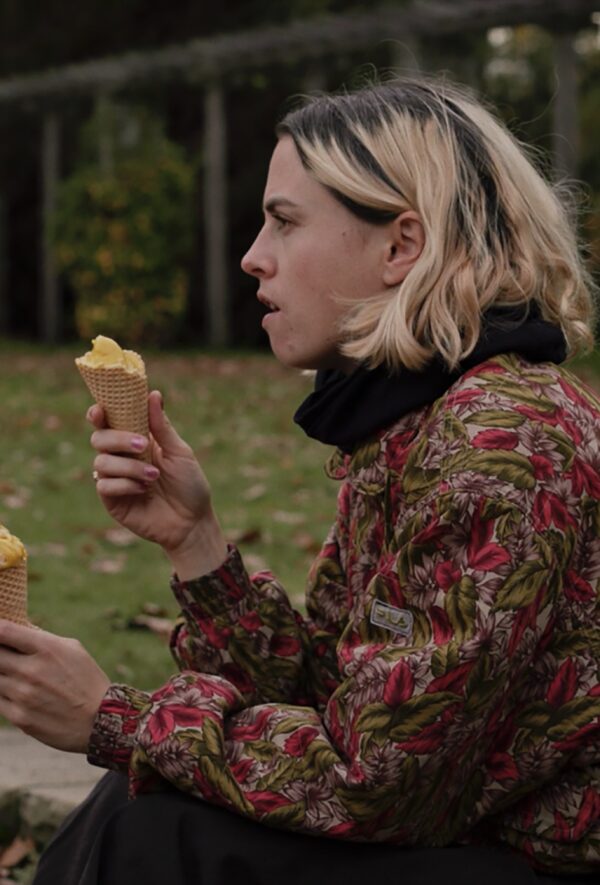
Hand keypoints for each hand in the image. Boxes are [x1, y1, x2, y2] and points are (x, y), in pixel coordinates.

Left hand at [0, 620, 109, 752]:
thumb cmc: (87, 679)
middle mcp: (31, 670)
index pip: (4, 631)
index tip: (0, 633)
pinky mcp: (19, 717)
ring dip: (2, 676)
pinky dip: (4, 695)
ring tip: (18, 678)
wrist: (101, 719)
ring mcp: (23, 695)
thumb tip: (15, 634)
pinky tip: (20, 695)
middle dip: (0, 654)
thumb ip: (43, 640)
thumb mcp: (72, 649)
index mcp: (47, 648)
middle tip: (8, 658)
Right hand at [89, 391, 226, 577]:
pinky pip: (105, 486)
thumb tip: (153, 394)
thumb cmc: (190, 485)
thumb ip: (162, 426)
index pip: (109, 422)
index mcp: (135, 441)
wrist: (193, 522)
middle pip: (99, 439)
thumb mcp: (180, 452)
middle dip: (119, 439)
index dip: (99, 413)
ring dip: (129, 467)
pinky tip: (144, 491)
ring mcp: (114, 479)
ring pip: (101, 462)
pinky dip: (126, 485)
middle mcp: (121, 458)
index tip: (101, 410)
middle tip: (143, 446)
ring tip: (154, 477)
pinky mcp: (112, 501)